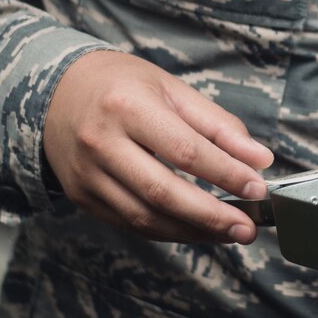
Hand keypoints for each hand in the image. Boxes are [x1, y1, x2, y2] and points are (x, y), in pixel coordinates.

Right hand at [42, 52, 272, 243]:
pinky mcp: (81, 196)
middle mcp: (101, 142)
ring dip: (192, 232)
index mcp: (127, 106)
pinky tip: (194, 229)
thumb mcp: (171, 88)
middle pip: (163, 192)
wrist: (57, 91)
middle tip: (247, 227)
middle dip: (212, 215)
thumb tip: (259, 159)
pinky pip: (129, 223)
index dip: (226, 174)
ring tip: (228, 232)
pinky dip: (167, 231)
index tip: (257, 188)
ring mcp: (87, 174)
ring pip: (145, 217)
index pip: (185, 150)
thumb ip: (217, 124)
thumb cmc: (121, 85)